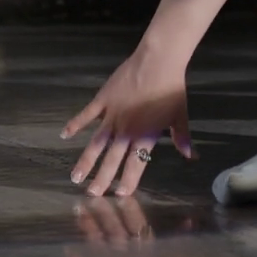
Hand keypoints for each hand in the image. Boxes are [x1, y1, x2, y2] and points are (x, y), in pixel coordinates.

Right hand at [61, 46, 195, 197]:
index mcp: (145, 136)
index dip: (128, 180)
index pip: (135, 165)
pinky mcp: (103, 100)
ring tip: (75, 177)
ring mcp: (112, 115)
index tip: (121, 194)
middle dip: (102, 179)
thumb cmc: (171, 88)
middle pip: (111, 159)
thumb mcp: (179, 116)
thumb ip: (182, 138)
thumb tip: (192, 157)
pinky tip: (64, 134)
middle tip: (92, 194)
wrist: (158, 61)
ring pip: (96, 143)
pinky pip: (86, 115)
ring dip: (85, 161)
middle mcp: (126, 130)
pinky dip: (75, 124)